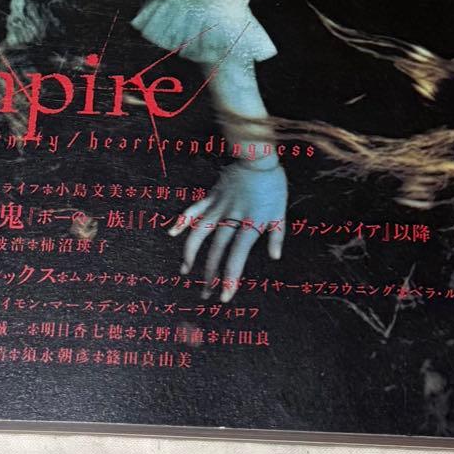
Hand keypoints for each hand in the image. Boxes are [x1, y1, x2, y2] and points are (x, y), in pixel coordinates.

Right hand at [169, 161, 286, 301]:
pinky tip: (173, 233)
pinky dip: (183, 221)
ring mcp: (219, 205)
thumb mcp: (280, 211)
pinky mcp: (212, 195)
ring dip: (191, 253)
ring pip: (201, 232)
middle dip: (210, 275)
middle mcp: (232, 217)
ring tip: (185, 270)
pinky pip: (195, 209)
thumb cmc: (273, 184)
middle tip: (206, 295)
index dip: (229, 279)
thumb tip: (275, 257)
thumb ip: (277, 235)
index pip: (237, 257)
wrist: (258, 156)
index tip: (224, 298)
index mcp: (250, 223)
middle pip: (217, 250)